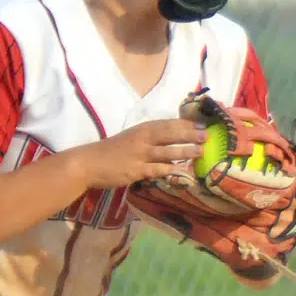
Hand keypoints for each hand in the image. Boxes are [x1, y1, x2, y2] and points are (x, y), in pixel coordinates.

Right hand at [77, 119, 204, 189]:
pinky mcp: (136, 170)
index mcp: (142, 129)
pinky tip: (183, 172)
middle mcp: (142, 139)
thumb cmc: (112, 151)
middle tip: (206, 136)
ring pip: (167, 152)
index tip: (202, 124)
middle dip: (190, 134)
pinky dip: (171, 170)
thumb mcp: (131, 138)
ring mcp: (140, 155)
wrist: (88, 163)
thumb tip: (173, 138)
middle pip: (170, 135)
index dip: (185, 124)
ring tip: (200, 152)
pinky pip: (158, 169)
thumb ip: (150, 138)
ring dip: (185, 151)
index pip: (167, 124)